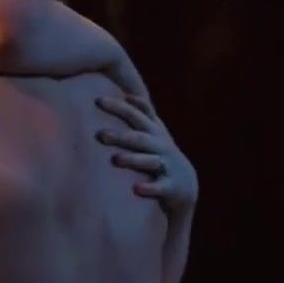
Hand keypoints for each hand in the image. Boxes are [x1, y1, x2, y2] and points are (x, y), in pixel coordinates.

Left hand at [95, 94, 197, 213]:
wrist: (184, 185)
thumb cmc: (159, 155)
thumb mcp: (152, 132)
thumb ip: (139, 114)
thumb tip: (119, 93)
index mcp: (153, 131)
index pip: (136, 115)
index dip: (120, 106)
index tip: (98, 100)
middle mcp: (161, 146)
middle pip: (139, 138)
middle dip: (120, 136)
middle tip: (100, 135)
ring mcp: (167, 165)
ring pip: (149, 161)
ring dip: (133, 159)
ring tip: (115, 159)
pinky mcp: (171, 186)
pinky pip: (160, 187)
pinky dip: (149, 188)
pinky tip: (136, 189)